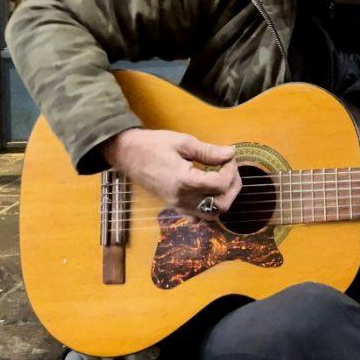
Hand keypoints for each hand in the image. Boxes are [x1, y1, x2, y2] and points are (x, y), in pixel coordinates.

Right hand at [101, 128, 240, 221]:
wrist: (127, 154)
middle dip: (232, 187)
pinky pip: (197, 218)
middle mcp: (181, 198)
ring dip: (224, 199)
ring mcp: (177, 205)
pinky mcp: (174, 206)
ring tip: (223, 179)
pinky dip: (208, 209)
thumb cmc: (152, 145)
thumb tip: (230, 154)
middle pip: (220, 205)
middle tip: (230, 168)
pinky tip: (208, 192)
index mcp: (184, 180)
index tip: (228, 156)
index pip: (219, 184)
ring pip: (211, 216)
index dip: (230, 170)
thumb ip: (208, 151)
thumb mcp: (183, 142)